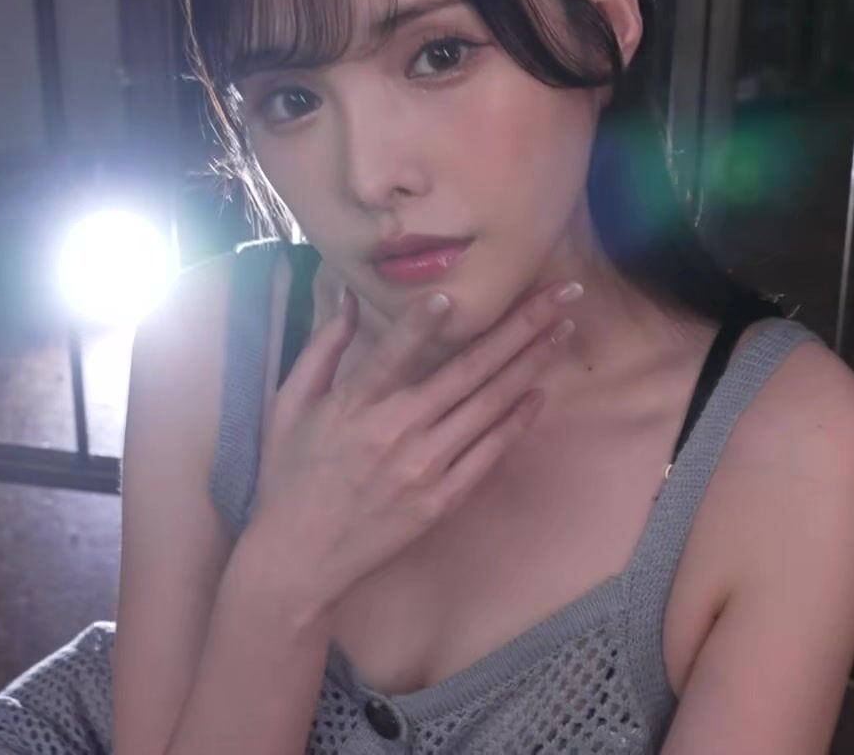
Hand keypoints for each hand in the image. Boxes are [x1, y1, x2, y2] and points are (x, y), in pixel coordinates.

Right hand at [246, 279, 583, 614]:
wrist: (298, 558)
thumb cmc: (290, 476)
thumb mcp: (290, 406)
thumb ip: (322, 348)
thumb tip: (348, 295)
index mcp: (353, 406)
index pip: (394, 354)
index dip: (422, 324)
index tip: (456, 295)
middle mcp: (394, 432)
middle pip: (466, 372)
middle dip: (518, 328)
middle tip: (560, 294)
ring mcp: (422, 469)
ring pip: (487, 407)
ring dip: (530, 365)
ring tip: (563, 330)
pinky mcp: (440, 500)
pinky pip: (488, 455)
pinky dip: (516, 423)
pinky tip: (540, 394)